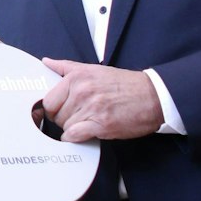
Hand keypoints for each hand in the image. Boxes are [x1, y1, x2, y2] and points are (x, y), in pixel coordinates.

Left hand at [38, 59, 163, 142]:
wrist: (153, 96)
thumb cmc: (125, 84)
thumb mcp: (94, 69)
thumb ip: (67, 67)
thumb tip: (47, 62)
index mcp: (77, 77)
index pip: (48, 100)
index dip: (53, 108)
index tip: (60, 110)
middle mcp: (82, 91)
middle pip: (55, 115)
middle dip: (63, 119)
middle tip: (78, 116)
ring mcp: (91, 108)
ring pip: (64, 127)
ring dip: (73, 128)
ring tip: (88, 122)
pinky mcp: (100, 124)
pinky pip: (74, 136)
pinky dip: (76, 138)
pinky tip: (86, 132)